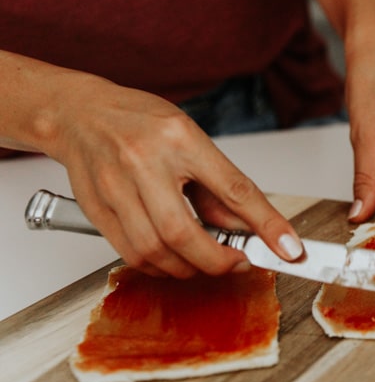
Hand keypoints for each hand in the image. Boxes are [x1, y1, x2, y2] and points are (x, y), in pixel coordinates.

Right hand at [43, 74, 302, 277]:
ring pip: (154, 250)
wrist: (79, 114)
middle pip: (184, 233)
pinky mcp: (95, 209)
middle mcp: (145, 162)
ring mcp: (115, 187)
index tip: (289, 249)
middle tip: (237, 262)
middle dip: (218, 260)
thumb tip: (248, 227)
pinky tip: (172, 259)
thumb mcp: (191, 139)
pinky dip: (158, 266)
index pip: (235, 190)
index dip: (267, 226)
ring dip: (187, 268)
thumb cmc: (139, 122)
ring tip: (204, 261)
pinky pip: (130, 254)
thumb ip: (219, 186)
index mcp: (181, 139)